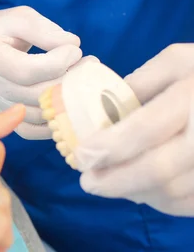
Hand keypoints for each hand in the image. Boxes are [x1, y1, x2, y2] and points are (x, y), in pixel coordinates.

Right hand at [0, 6, 83, 138]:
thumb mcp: (17, 18)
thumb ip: (44, 29)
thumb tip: (73, 46)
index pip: (27, 71)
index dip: (58, 63)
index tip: (74, 50)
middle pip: (36, 95)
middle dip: (70, 80)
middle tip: (88, 63)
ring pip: (38, 114)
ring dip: (68, 99)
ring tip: (82, 79)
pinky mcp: (4, 116)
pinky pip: (32, 131)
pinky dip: (54, 121)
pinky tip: (68, 102)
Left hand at [75, 44, 193, 216]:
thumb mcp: (179, 61)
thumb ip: (141, 82)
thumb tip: (102, 110)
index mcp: (193, 96)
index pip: (146, 128)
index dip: (110, 147)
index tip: (81, 156)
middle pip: (159, 171)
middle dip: (116, 181)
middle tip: (88, 182)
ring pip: (175, 192)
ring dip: (135, 193)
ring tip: (110, 184)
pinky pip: (192, 203)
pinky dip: (162, 201)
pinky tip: (141, 190)